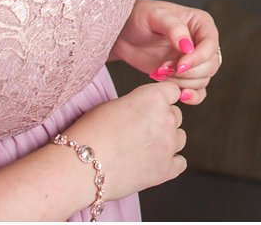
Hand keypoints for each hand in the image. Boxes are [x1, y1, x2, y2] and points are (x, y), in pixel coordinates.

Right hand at [65, 80, 186, 201]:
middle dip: (161, 121)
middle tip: (139, 131)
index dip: (161, 99)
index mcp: (154, 97)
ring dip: (166, 141)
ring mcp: (169, 145)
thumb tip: (145, 110)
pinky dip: (169, 163)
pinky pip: (180, 162)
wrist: (80, 167)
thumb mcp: (114, 104)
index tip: (151, 107)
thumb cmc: (90, 133)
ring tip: (142, 149)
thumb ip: (138, 104)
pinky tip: (152, 163)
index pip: (172, 91)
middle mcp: (167, 119)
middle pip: (176, 115)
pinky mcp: (166, 169)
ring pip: (179, 138)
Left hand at [110, 0, 221, 103]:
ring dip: (182, 82)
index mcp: (201, 23)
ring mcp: (193, 60)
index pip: (210, 45)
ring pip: (203, 79)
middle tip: (163, 69)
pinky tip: (179, 95)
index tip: (178, 65)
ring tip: (160, 73)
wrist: (123, 33)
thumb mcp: (155, 15)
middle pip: (211, 65)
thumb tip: (188, 47)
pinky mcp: (184, 75)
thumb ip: (174, 27)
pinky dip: (191, 96)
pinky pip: (198, 91)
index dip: (198, 58)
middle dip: (188, 72)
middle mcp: (201, 42)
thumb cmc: (139, 17)